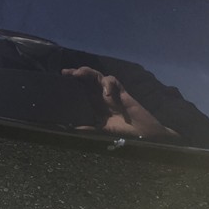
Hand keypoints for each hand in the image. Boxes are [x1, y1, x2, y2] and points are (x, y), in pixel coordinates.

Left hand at [62, 66, 179, 141]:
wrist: (145, 137)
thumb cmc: (125, 134)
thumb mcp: (102, 132)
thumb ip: (88, 129)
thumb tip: (71, 130)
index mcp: (95, 103)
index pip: (83, 87)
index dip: (73, 80)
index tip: (62, 75)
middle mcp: (102, 96)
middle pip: (89, 78)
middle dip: (79, 72)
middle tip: (68, 72)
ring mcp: (113, 93)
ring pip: (99, 76)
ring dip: (89, 73)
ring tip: (80, 74)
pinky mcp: (123, 93)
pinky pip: (114, 81)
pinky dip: (108, 83)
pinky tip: (107, 93)